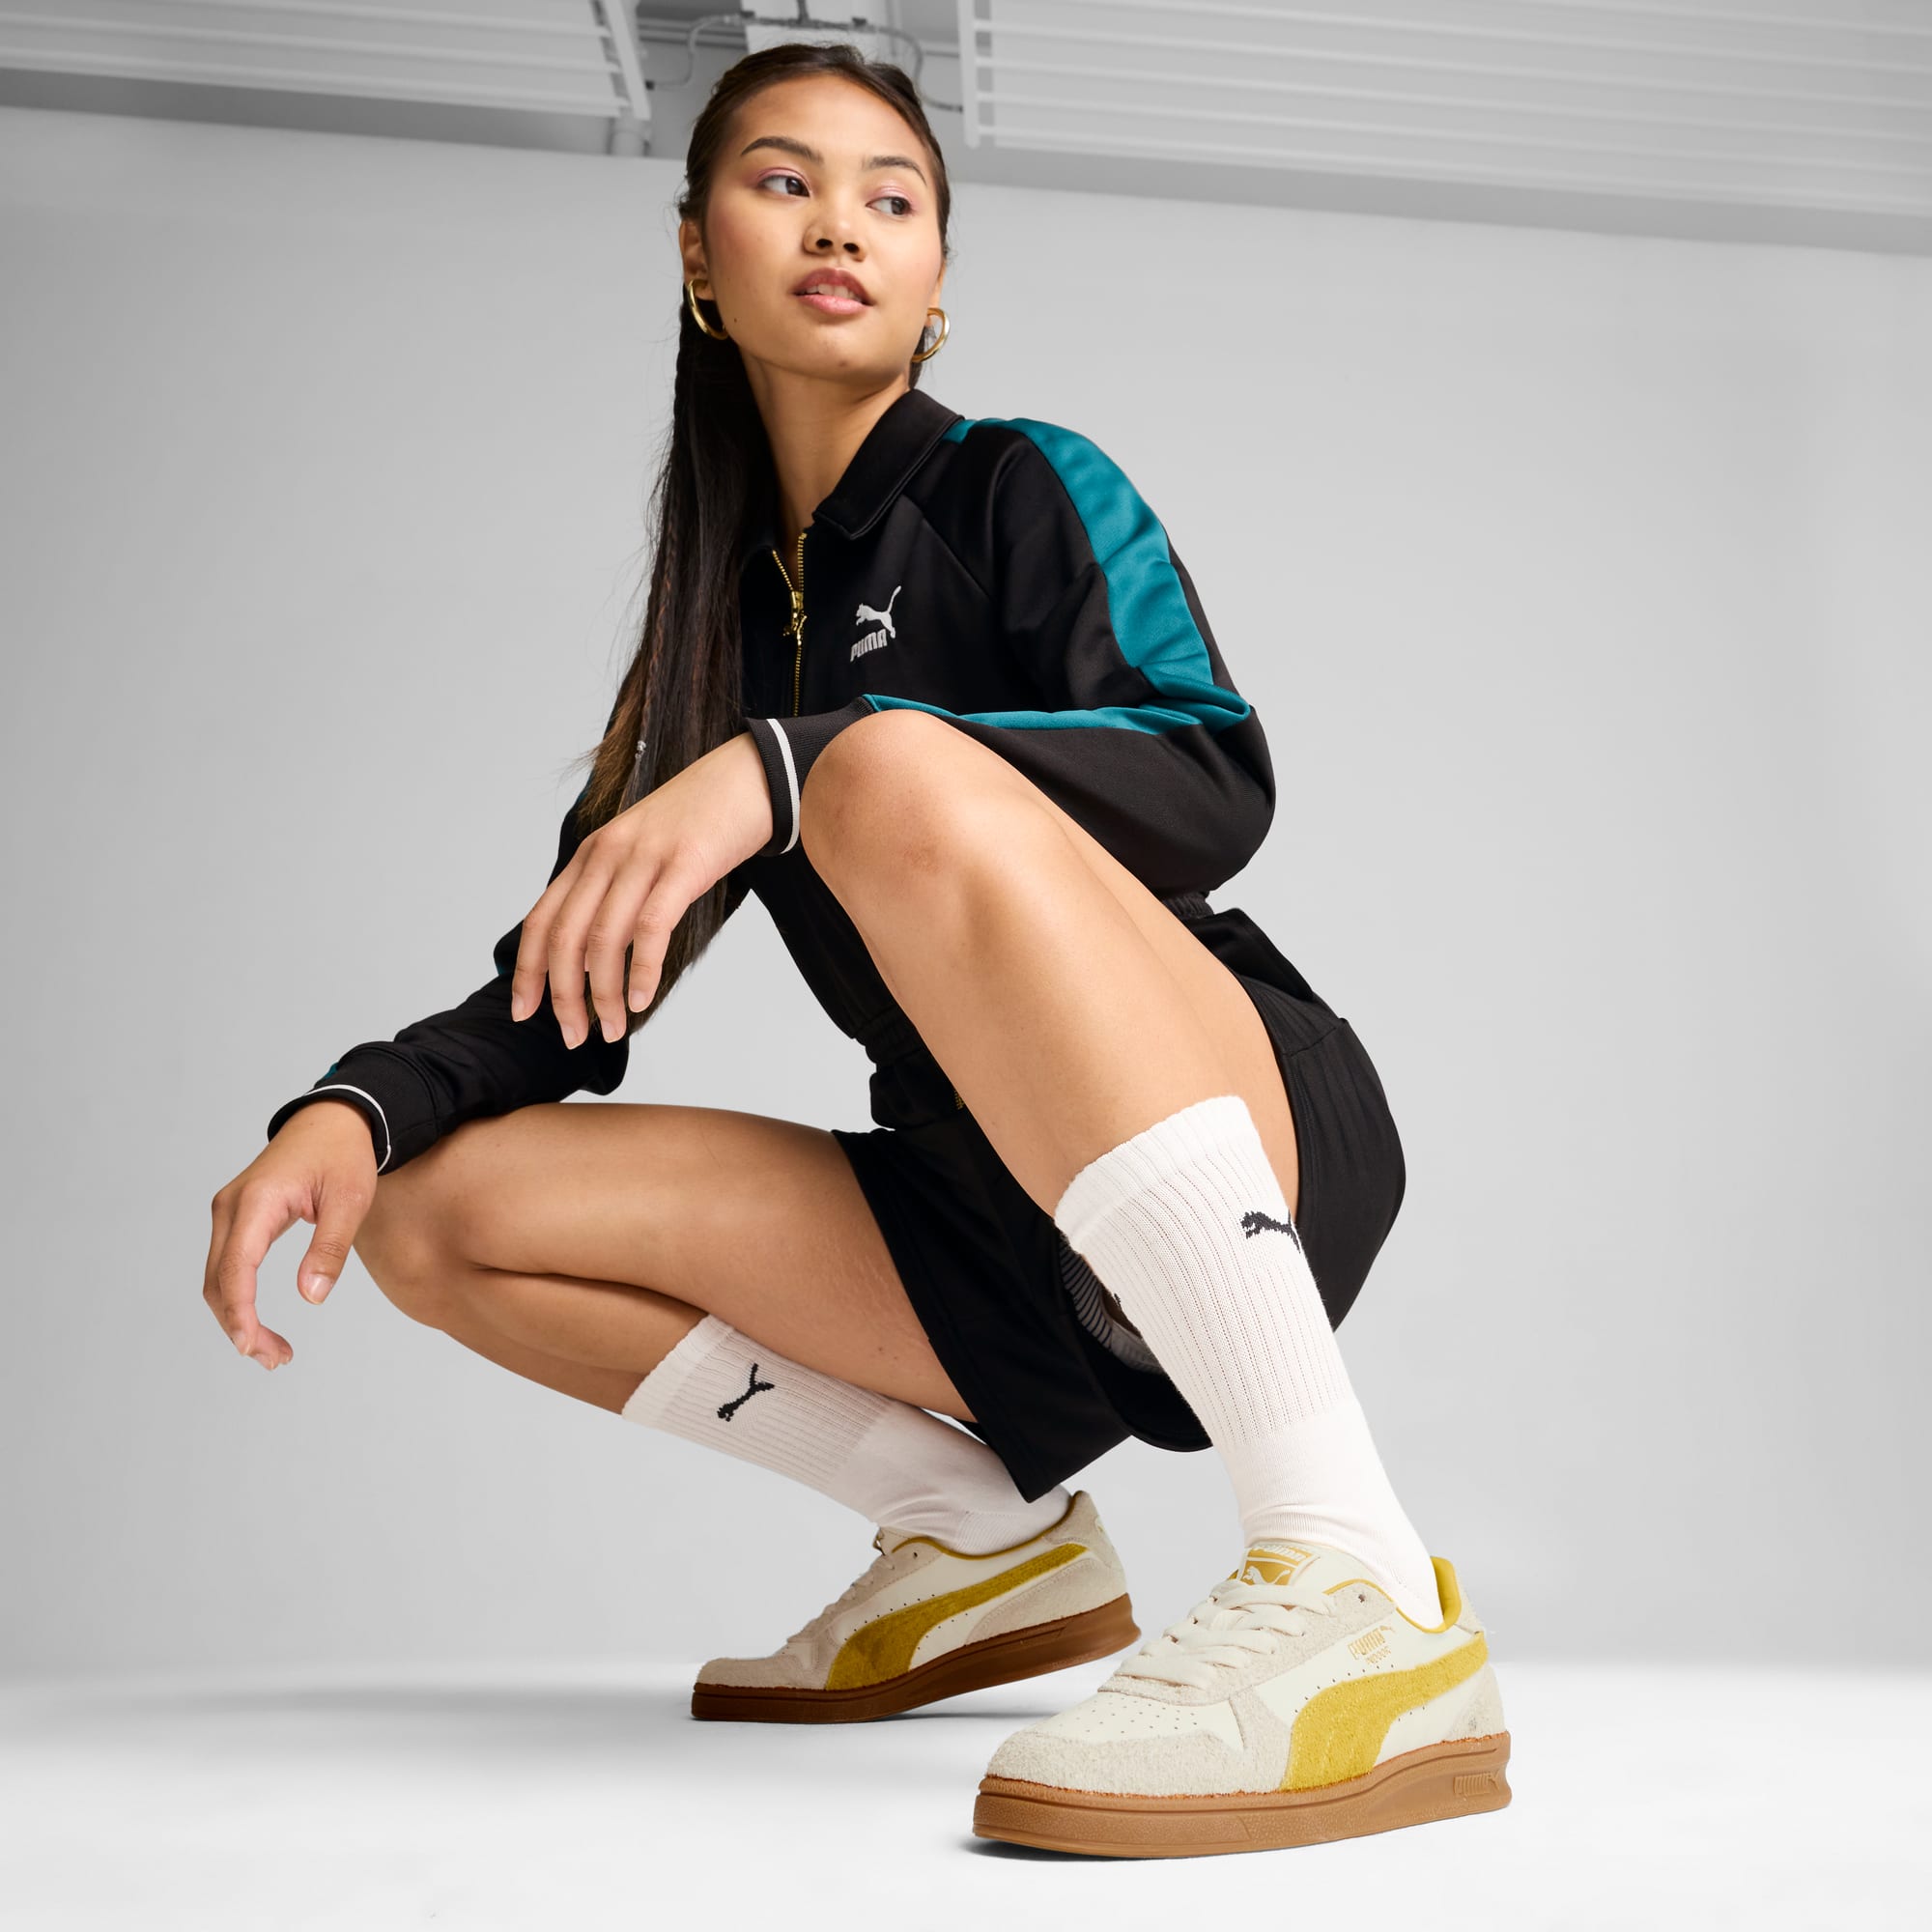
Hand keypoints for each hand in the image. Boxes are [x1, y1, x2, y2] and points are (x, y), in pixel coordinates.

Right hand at [204, 1102, 378, 1369]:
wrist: (334, 1120)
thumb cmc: (344, 1156)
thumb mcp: (350, 1201)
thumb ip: (331, 1249)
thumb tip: (311, 1297)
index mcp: (258, 1201)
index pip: (236, 1269)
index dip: (239, 1313)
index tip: (251, 1347)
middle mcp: (232, 1206)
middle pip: (219, 1281)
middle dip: (240, 1326)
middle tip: (275, 1360)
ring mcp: (229, 1211)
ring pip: (218, 1277)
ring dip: (236, 1317)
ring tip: (272, 1351)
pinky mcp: (237, 1216)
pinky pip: (227, 1265)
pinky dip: (238, 1297)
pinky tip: (259, 1322)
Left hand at [509, 729, 772, 1048]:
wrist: (749, 777)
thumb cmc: (701, 822)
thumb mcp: (643, 851)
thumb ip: (615, 891)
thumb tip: (596, 954)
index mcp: (592, 854)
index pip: (542, 921)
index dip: (528, 972)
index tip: (526, 1013)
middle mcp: (607, 855)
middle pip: (566, 939)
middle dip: (564, 997)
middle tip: (575, 1037)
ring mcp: (643, 859)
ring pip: (603, 940)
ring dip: (604, 995)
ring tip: (613, 1029)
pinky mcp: (683, 865)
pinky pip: (650, 929)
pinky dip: (643, 971)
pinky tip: (644, 999)